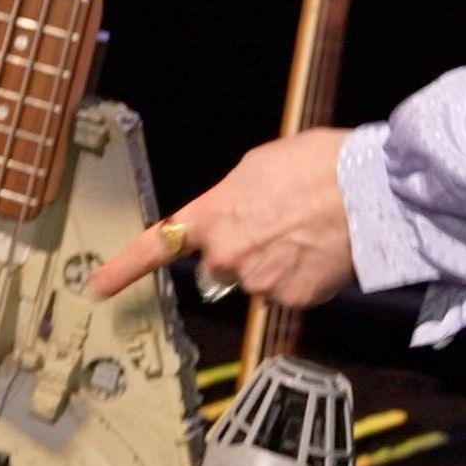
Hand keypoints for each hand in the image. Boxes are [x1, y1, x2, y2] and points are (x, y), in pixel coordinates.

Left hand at [85, 126, 359, 309]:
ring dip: (275, 262)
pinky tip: (319, 251)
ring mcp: (258, 281)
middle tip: (278, 223)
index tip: (96, 287)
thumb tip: (234, 215)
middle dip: (241, 250)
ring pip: (257, 279)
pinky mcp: (291, 300)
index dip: (122, 268)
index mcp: (212, 215)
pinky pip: (287, 292)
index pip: (155, 246)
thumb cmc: (317, 165)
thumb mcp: (258, 166)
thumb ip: (232, 199)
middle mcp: (227, 255)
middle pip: (221, 265)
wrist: (368, 190)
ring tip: (306, 231)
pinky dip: (301, 277)